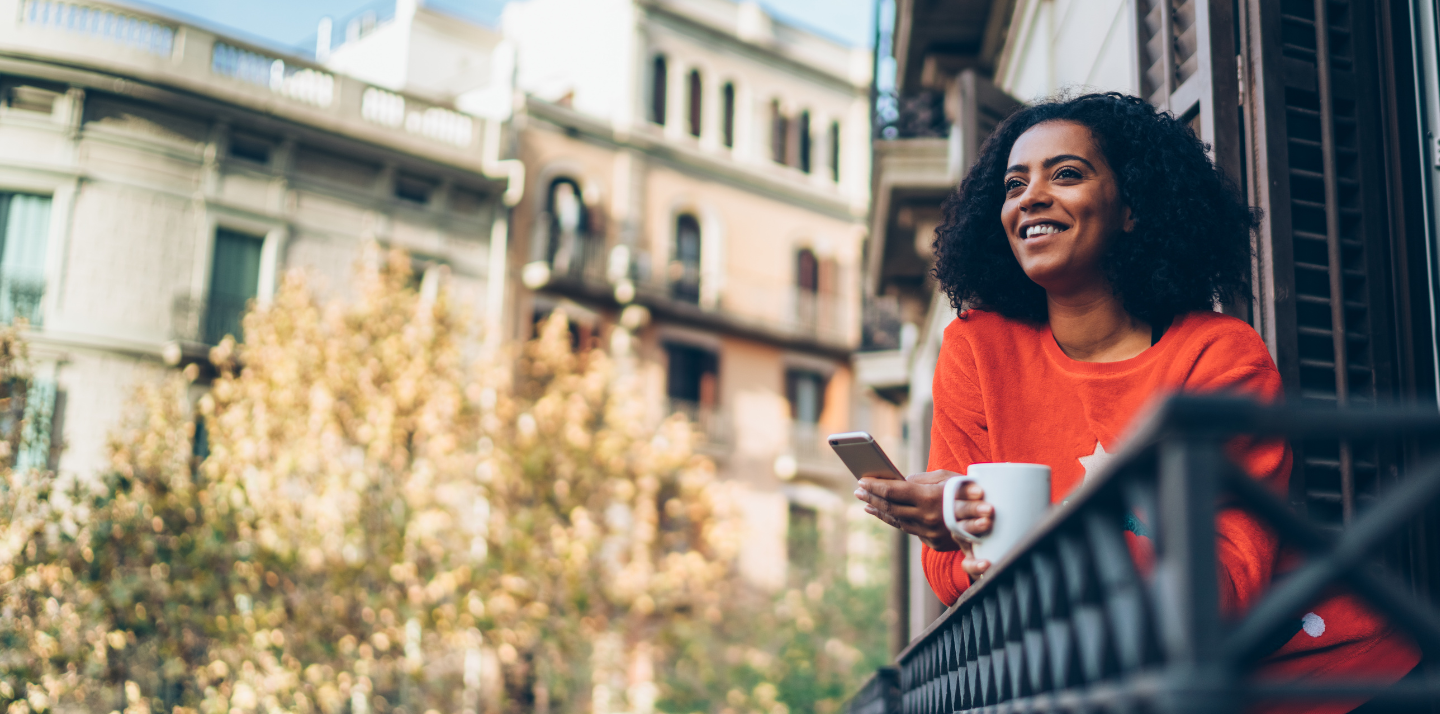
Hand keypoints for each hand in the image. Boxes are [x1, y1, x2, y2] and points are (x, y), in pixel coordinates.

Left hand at [855, 471, 995, 577]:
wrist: (995, 521)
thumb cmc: (969, 490)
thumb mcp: (947, 477)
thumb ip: (921, 479)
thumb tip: (900, 481)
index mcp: (929, 498)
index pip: (894, 491)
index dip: (875, 486)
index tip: (861, 480)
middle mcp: (926, 517)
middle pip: (891, 507)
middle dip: (872, 498)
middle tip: (858, 490)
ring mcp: (929, 532)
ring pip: (896, 520)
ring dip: (878, 510)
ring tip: (865, 502)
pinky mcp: (932, 542)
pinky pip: (907, 528)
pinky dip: (892, 520)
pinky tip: (882, 513)